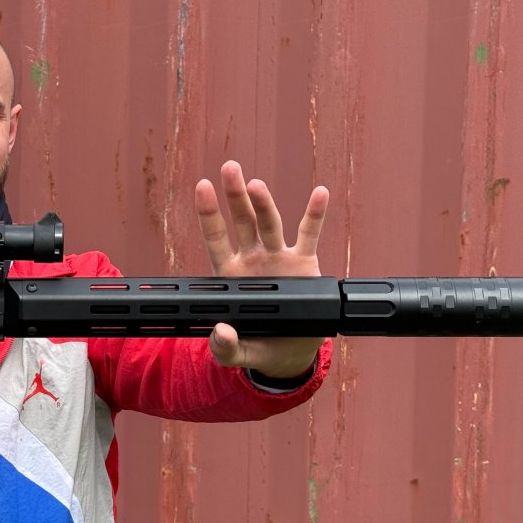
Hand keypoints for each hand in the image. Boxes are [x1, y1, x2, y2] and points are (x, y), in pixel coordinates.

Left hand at [196, 160, 329, 378]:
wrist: (288, 354)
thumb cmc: (257, 345)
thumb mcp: (237, 352)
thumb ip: (225, 347)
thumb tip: (220, 332)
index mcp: (231, 275)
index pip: (216, 239)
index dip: (208, 213)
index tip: (202, 187)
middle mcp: (253, 259)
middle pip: (242, 221)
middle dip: (235, 195)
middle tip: (229, 169)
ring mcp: (278, 258)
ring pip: (270, 224)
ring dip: (265, 203)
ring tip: (257, 185)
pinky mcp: (305, 264)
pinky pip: (310, 235)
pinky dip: (315, 214)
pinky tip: (319, 193)